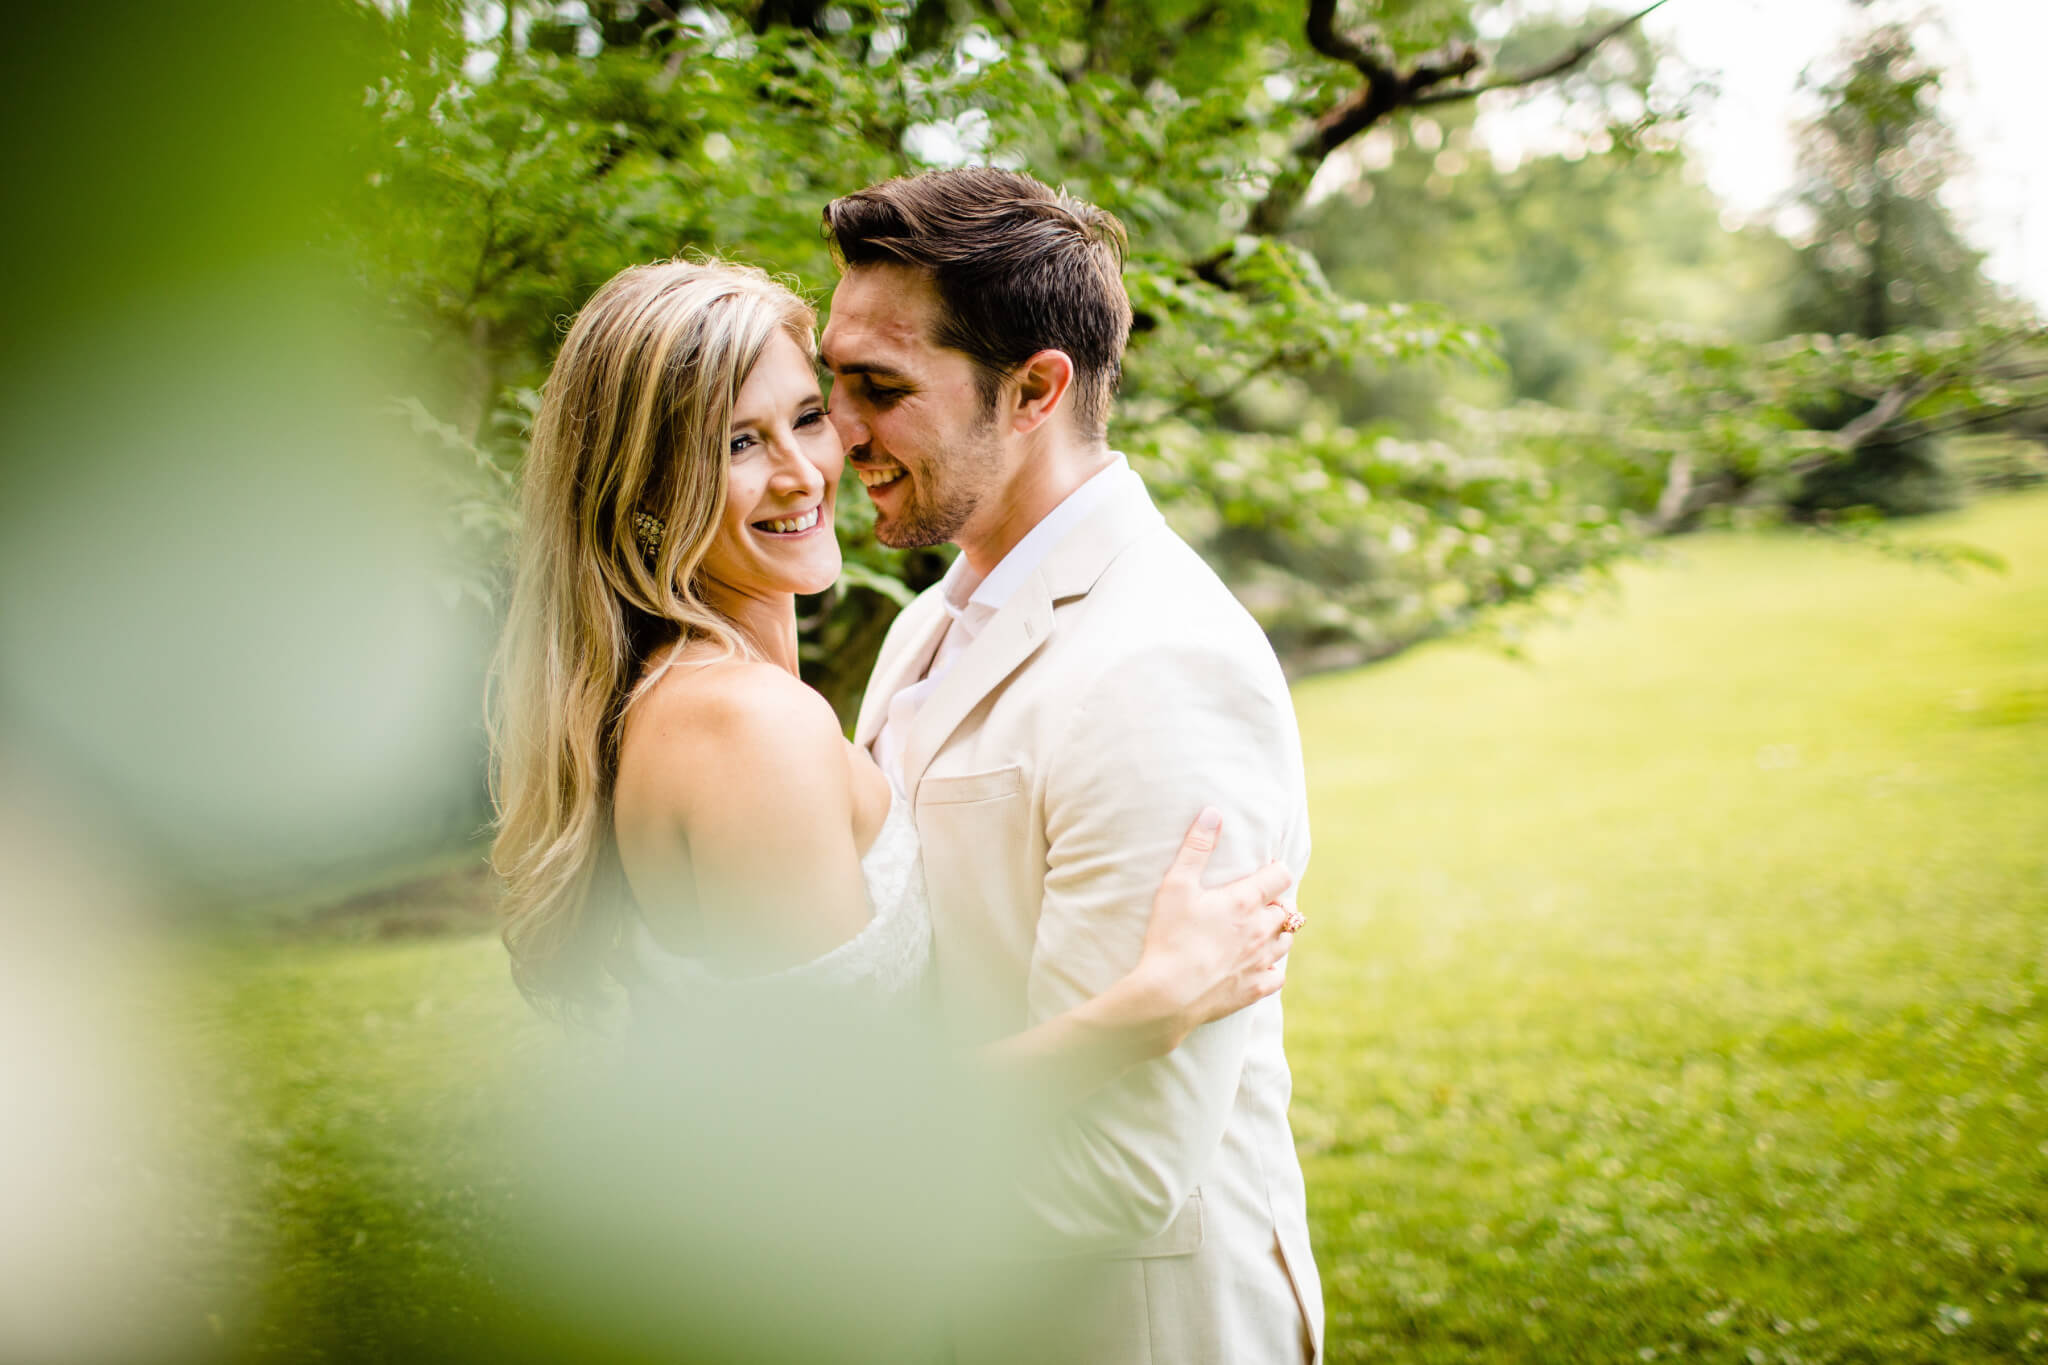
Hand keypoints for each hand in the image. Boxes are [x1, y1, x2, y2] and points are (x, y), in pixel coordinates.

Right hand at [1126, 807, 1297, 1049]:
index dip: (1276, 870)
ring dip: (1278, 933)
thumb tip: (1212, 813)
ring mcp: (1260, 961)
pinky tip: (1259, 965)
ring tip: (1261, 930)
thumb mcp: (1176, 885)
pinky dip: (1273, 968)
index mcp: (1245, 902)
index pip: (1281, 876)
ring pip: (1287, 941)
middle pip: (1287, 909)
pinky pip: (1278, 976)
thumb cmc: (1169, 936)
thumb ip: (1196, 848)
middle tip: (1258, 901)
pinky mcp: (1254, 989)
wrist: (1168, 993)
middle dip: (1276, 902)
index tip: (1266, 870)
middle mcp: (1261, 930)